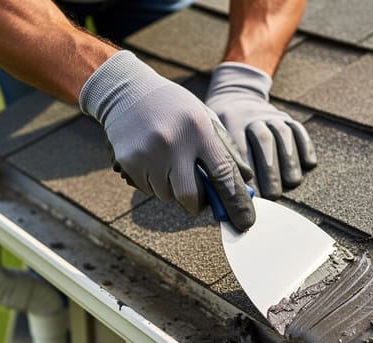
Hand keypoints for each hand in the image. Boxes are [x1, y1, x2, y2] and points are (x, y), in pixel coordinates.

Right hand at [80, 51, 255, 230]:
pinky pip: (148, 190)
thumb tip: (245, 183)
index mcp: (198, 129)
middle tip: (198, 194)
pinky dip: (155, 183)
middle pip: (190, 197)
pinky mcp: (128, 161)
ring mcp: (147, 153)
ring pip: (167, 196)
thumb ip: (226, 151)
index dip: (235, 201)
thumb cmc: (175, 107)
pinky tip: (152, 159)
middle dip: (198, 203)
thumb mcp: (205, 119)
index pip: (222, 173)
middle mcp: (173, 142)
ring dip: (173, 189)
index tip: (244, 221)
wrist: (127, 90)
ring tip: (169, 162)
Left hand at [206, 62, 316, 198]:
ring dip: (289, 160)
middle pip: (263, 141)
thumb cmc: (220, 129)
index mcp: (230, 122)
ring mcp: (270, 115)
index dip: (247, 172)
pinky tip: (308, 164)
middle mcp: (251, 117)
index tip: (251, 194)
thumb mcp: (212, 138)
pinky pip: (298, 129)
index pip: (240, 148)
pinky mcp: (285, 116)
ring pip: (283, 135)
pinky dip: (305, 145)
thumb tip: (227, 197)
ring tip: (291, 183)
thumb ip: (219, 162)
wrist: (235, 96)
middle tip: (273, 195)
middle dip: (270, 170)